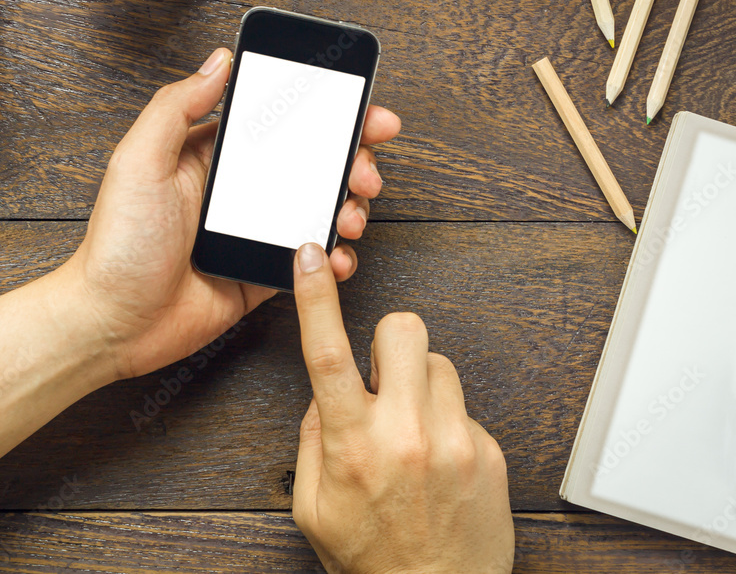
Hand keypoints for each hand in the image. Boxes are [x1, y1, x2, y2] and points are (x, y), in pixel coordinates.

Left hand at [63, 48, 400, 379]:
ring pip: (320, 209)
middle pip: (312, 163)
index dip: (325, 112)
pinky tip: (336, 257)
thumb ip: (177, 107)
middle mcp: (237, 191)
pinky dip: (334, 258)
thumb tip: (218, 61)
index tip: (362, 109)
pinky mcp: (263, 274)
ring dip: (349, 206)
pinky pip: (311, 261)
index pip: (278, 122)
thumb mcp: (140, 161)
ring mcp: (255, 233)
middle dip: (351, 160)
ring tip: (351, 214)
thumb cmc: (118, 245)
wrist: (115, 322)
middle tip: (365, 169)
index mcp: (212, 157)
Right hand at [291, 243, 514, 573]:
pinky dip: (447, 421)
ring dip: (420, 383)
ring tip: (413, 429)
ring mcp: (456, 440)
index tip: (309, 257)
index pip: (328, 354)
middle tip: (383, 377)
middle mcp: (408, 434)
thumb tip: (326, 394)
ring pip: (439, 362)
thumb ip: (313, 439)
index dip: (315, 297)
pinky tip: (440, 461)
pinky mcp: (490, 450)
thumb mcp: (313, 508)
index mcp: (353, 444)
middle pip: (404, 329)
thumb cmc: (373, 561)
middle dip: (389, 341)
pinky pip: (465, 404)